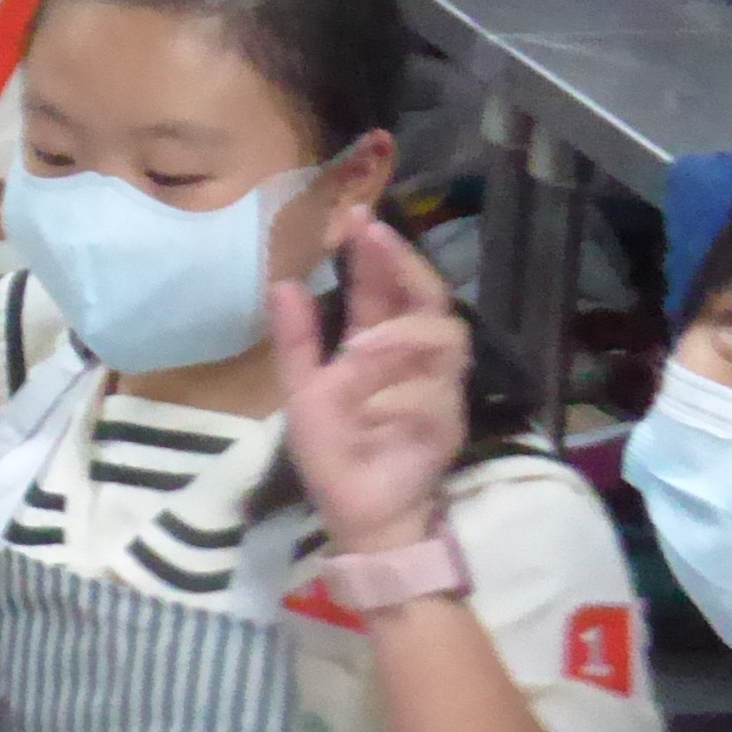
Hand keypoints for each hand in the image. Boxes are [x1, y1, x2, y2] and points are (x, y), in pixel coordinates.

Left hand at [268, 217, 469, 559]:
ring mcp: (436, 390)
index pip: (385, 288)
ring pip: (446, 340)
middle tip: (375, 238)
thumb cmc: (334, 453)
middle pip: (429, 299)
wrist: (358, 514)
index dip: (377, 253)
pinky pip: (438, 400)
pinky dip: (407, 397)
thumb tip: (284, 282)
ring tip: (361, 344)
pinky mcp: (447, 427)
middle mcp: (414, 360)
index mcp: (378, 346)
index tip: (359, 218)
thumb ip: (297, 341)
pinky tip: (380, 404)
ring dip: (404, 334)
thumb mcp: (304, 391)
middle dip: (404, 265)